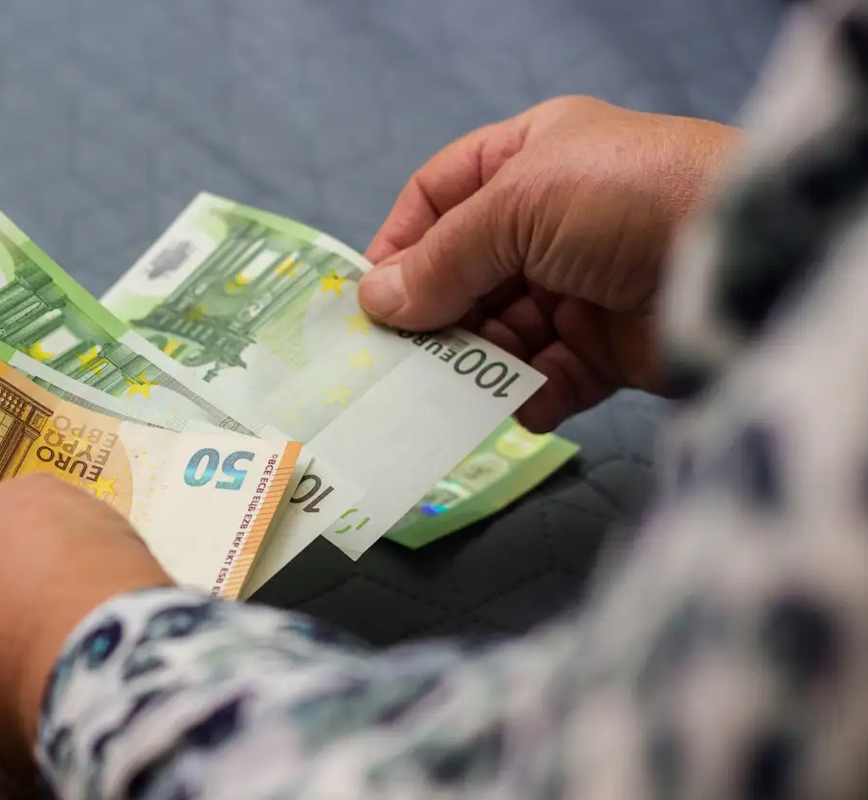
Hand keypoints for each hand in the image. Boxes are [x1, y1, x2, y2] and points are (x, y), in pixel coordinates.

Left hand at [0, 476, 171, 798]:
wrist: (117, 666)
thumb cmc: (50, 577)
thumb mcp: (25, 501)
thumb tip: (11, 529)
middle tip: (30, 571)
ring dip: (14, 653)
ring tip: (70, 617)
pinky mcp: (11, 774)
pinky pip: (24, 715)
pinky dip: (47, 690)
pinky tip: (87, 659)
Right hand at [359, 95, 737, 430]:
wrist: (740, 256)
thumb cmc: (623, 199)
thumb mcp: (519, 206)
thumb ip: (442, 259)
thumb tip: (375, 303)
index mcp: (529, 160)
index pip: (441, 196)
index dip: (401, 243)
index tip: (369, 298)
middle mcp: (550, 221)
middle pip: (464, 273)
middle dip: (431, 314)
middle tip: (393, 359)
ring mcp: (577, 287)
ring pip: (499, 333)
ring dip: (471, 363)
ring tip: (439, 394)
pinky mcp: (606, 349)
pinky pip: (546, 378)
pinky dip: (524, 398)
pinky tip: (511, 409)